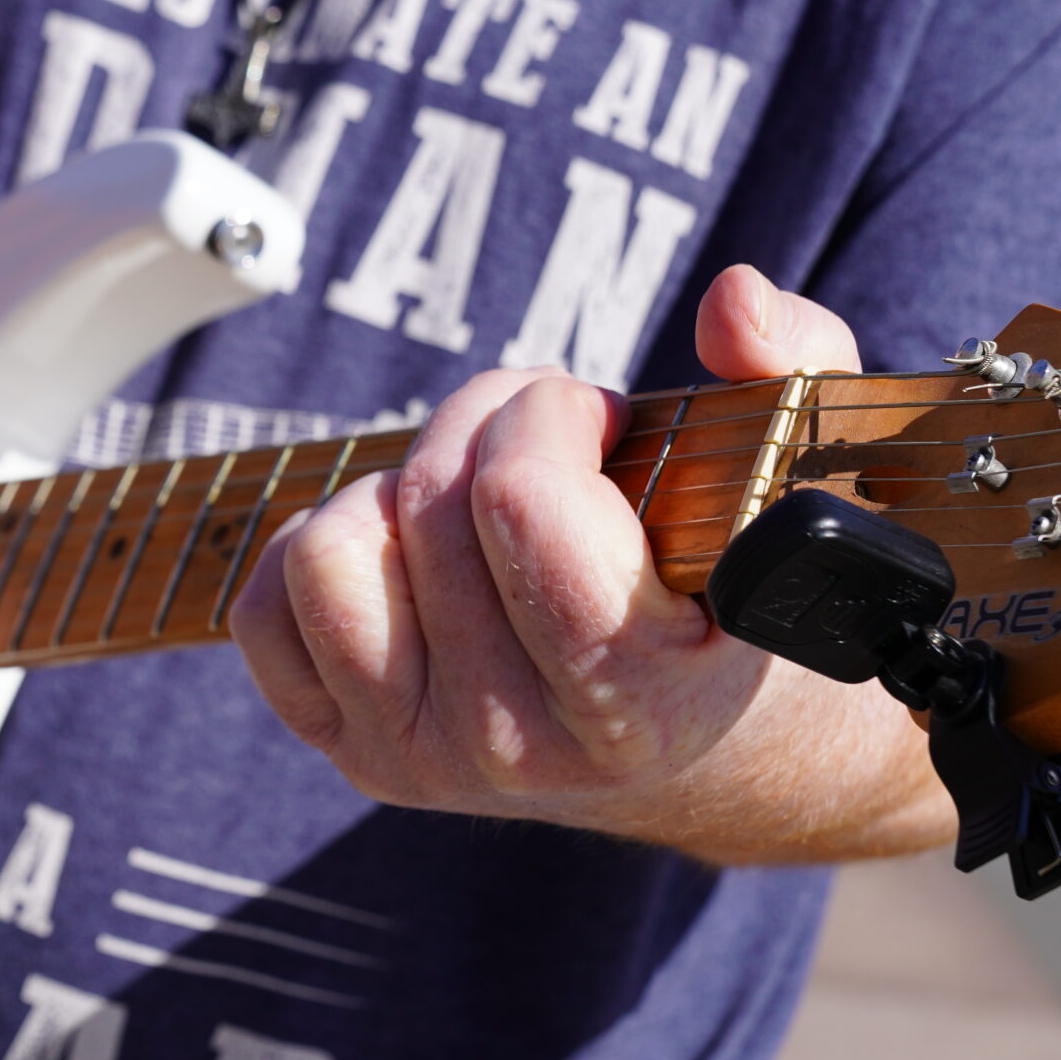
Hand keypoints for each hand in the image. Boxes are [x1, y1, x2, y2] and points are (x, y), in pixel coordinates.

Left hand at [229, 266, 950, 859]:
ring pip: (331, 551)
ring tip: (481, 501)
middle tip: (551, 440)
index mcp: (643, 698)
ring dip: (399, 491)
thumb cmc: (735, 590)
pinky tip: (412, 554)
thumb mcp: (796, 481)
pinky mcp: (343, 745)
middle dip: (490, 422)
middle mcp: (519, 746)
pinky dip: (327, 551)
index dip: (553, 421)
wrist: (701, 745)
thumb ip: (793, 370)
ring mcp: (418, 757)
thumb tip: (734, 301)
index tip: (602, 420)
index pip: (526, 509)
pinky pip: (264, 606)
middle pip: (430, 502)